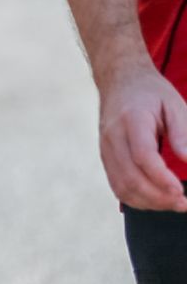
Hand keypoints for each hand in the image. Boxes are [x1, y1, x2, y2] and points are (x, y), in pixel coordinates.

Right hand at [97, 62, 186, 211]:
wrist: (119, 80)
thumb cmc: (150, 92)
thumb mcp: (174, 104)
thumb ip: (183, 132)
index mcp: (132, 119)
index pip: (142, 155)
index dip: (161, 178)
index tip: (180, 191)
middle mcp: (113, 136)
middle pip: (130, 176)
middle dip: (159, 197)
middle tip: (184, 203)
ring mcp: (105, 148)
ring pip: (122, 186)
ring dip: (148, 202)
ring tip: (173, 203)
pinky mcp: (105, 157)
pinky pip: (117, 185)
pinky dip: (136, 199)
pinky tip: (156, 199)